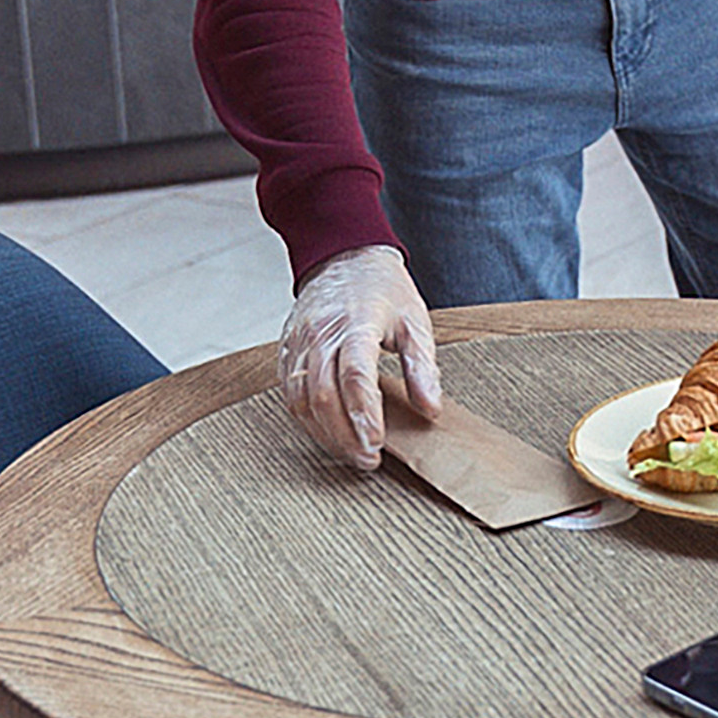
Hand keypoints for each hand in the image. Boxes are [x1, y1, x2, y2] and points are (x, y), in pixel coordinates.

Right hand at [278, 245, 439, 470]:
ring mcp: (298, 343)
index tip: (378, 444)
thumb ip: (422, 366)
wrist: (343, 257)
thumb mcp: (415, 320)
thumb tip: (431, 409)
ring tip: (352, 453)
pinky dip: (308, 419)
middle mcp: (320, 333)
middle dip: (344, 435)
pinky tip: (329, 433)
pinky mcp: (286, 351)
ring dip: (325, 433)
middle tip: (369, 460)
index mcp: (356, 323)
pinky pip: (289, 393)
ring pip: (300, 399)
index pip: (355, 375)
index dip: (364, 414)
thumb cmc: (384, 292)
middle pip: (323, 394)